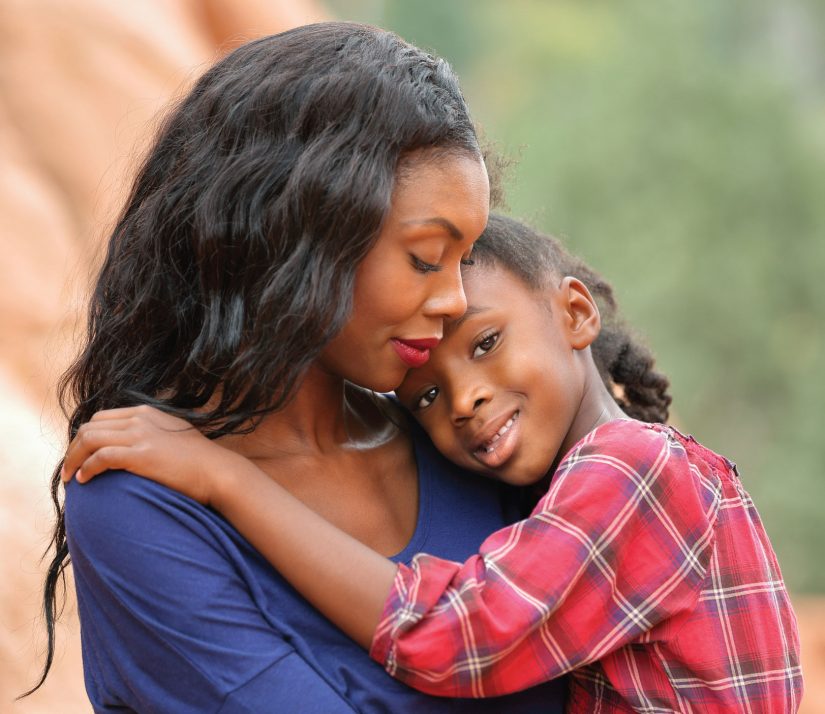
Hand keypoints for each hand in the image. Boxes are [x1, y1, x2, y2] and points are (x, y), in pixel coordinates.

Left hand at [61, 405, 226, 505]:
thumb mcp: (173, 434)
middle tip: (69, 469)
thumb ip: (152, 432)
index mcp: (146, 412)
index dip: (84, 437)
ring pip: (90, 439)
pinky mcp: (142, 455)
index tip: (79, 456)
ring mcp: (141, 435)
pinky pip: (101, 457)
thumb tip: (133, 444)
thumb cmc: (198, 460)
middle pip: (90, 426)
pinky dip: (88, 468)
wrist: (217, 471)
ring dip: (74, 458)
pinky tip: (85, 480)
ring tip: (71, 477)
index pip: (101, 418)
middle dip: (73, 448)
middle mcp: (140, 419)